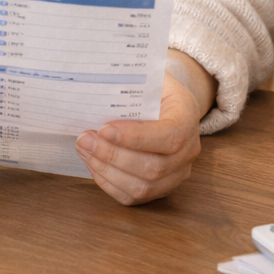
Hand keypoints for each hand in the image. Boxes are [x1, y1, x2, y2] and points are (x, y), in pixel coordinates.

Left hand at [75, 70, 202, 204]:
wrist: (168, 105)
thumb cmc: (154, 89)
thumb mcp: (150, 75)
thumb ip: (132, 80)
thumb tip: (100, 81)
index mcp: (188, 118)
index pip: (170, 136)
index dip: (136, 137)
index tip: (104, 128)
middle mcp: (189, 151)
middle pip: (154, 167)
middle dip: (113, 155)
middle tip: (85, 139)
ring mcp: (177, 175)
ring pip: (142, 187)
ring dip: (107, 170)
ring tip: (84, 150)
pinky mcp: (160, 189)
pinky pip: (132, 197)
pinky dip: (108, 183)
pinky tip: (93, 164)